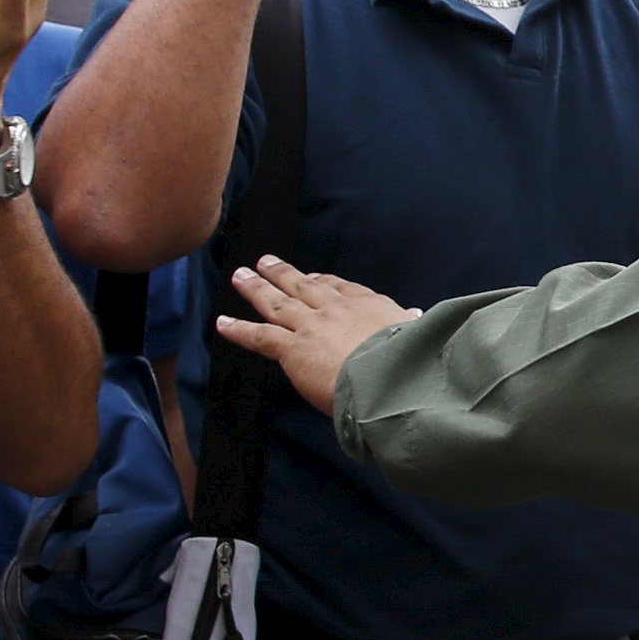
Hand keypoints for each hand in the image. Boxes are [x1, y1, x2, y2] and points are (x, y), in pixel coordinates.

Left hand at [215, 256, 418, 413]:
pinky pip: (259, 337)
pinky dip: (239, 330)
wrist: (391, 377)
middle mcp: (335, 310)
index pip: (341, 289)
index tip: (313, 277)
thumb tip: (415, 315)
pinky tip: (222, 323)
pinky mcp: (292, 348)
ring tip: (241, 276)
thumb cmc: (410, 360)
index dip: (324, 282)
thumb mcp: (417, 334)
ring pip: (277, 303)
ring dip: (257, 288)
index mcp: (368, 306)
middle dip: (284, 274)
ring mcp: (311, 326)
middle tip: (266, 262)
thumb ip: (410, 324)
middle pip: (304, 286)